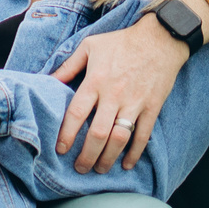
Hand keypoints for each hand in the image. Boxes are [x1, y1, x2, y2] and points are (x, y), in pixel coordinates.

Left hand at [53, 14, 187, 172]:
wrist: (161, 38)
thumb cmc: (122, 42)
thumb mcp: (90, 46)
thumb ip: (68, 66)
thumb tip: (48, 80)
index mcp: (95, 81)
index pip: (76, 113)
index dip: (67, 134)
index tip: (61, 150)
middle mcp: (114, 95)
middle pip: (97, 133)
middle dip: (87, 155)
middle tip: (80, 168)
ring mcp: (134, 103)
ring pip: (119, 138)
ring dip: (108, 158)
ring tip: (99, 169)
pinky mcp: (152, 107)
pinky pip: (143, 136)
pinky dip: (135, 153)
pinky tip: (126, 164)